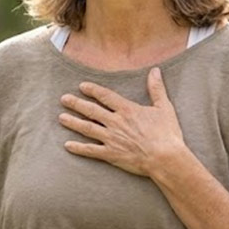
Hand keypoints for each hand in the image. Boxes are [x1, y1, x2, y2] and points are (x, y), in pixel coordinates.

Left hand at [58, 67, 184, 176]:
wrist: (165, 158)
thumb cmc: (167, 134)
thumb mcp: (164, 108)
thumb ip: (156, 89)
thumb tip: (155, 71)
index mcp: (127, 110)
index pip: (105, 96)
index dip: (92, 90)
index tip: (82, 86)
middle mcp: (115, 122)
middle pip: (91, 111)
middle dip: (76, 104)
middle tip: (63, 99)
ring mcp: (111, 139)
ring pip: (87, 128)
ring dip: (73, 122)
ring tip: (61, 117)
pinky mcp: (111, 154)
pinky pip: (90, 150)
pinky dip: (78, 148)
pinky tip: (67, 145)